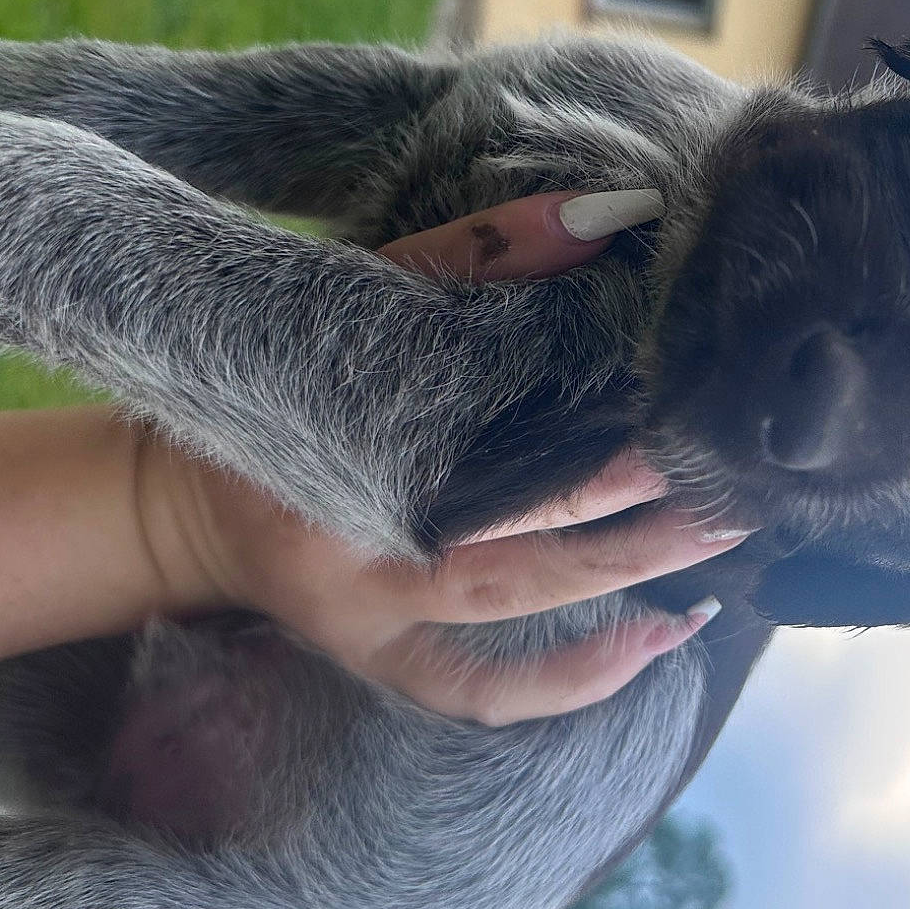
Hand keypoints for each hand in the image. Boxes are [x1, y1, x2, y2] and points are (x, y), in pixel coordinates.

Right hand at [140, 190, 747, 724]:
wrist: (180, 500)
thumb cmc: (290, 382)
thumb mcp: (361, 295)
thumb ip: (479, 253)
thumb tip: (608, 213)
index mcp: (347, 447)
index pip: (488, 440)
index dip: (589, 436)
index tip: (677, 402)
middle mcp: (359, 545)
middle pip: (522, 537)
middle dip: (635, 512)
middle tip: (729, 477)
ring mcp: (369, 619)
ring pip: (519, 610)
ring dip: (631, 581)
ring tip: (723, 538)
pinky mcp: (378, 663)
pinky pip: (484, 695)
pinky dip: (574, 680)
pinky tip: (662, 637)